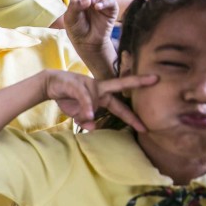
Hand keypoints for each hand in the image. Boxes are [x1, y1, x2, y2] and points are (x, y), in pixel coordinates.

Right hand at [41, 70, 155, 130]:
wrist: (49, 84)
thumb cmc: (67, 97)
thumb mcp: (78, 114)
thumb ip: (86, 120)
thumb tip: (93, 126)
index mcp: (103, 95)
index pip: (121, 106)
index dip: (133, 116)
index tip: (146, 126)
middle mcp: (100, 88)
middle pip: (121, 83)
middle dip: (138, 81)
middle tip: (156, 79)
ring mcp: (89, 85)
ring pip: (96, 101)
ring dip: (87, 112)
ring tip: (80, 116)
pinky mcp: (77, 85)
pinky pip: (85, 98)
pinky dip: (87, 107)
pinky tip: (88, 116)